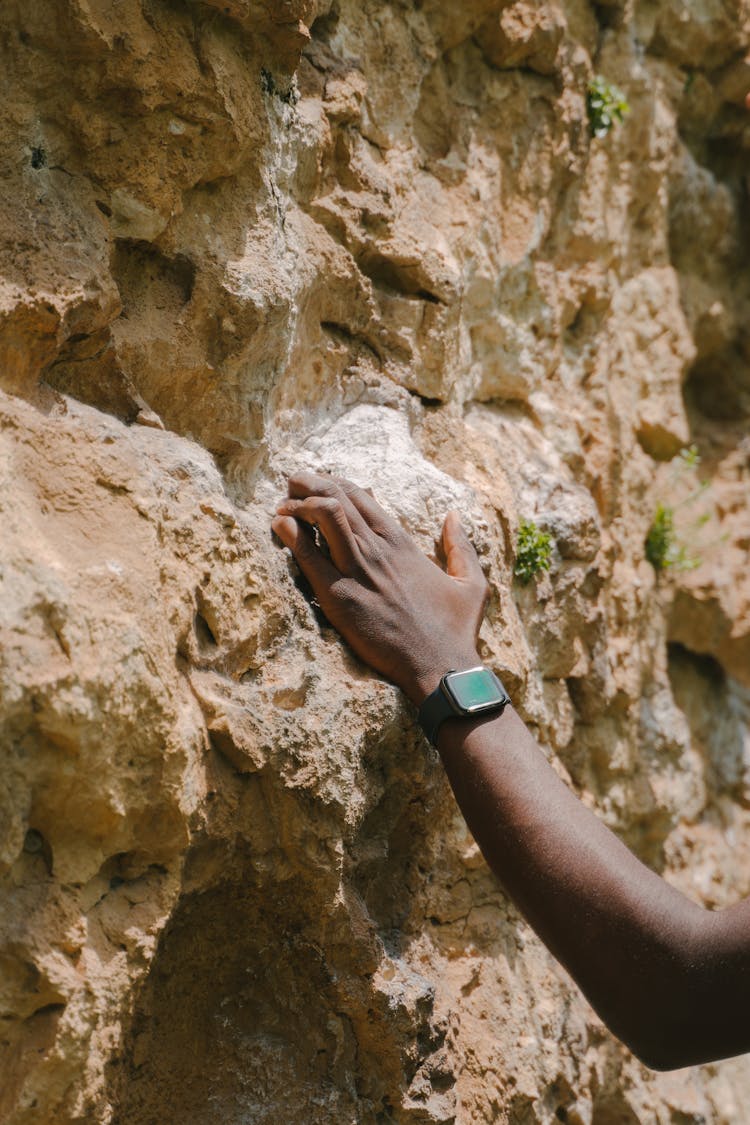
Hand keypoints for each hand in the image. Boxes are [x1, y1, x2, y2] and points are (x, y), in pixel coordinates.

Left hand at [271, 472, 488, 704]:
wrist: (441, 669)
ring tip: (282, 503)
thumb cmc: (456, 631)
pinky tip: (278, 524)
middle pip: (337, 499)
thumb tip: (453, 516)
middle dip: (309, 483)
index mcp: (403, 544)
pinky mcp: (339, 599)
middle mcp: (378, 551)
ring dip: (297, 503)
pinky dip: (290, 535)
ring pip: (323, 516)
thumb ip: (461, 546)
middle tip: (292, 482)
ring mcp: (358, 572)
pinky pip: (308, 556)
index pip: (361, 497)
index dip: (335, 482)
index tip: (319, 481)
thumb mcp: (471, 583)